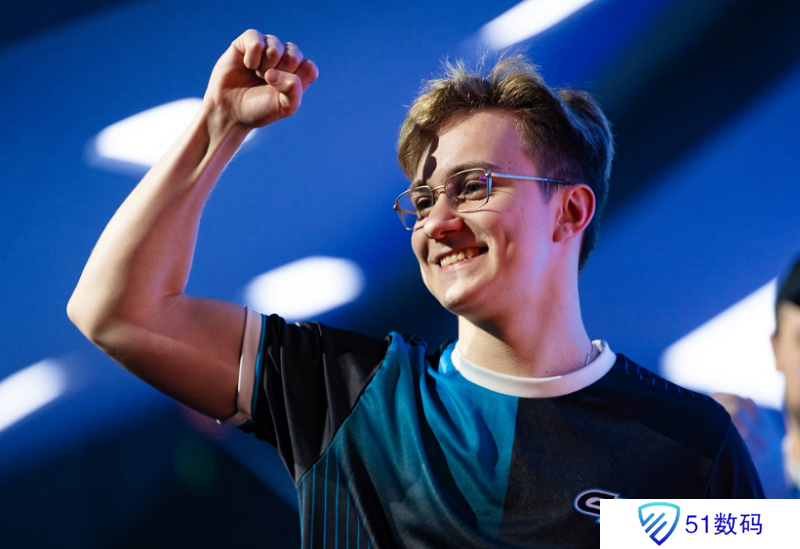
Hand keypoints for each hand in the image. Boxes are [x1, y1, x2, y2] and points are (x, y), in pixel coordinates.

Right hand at [204, 29, 318, 128]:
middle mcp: (285, 57)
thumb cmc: (259, 109)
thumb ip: (293, 91)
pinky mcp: (247, 41)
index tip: (282, 93)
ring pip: (275, 47)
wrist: (230, 111)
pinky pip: (256, 41)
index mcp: (298, 72)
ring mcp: (267, 47)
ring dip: (265, 67)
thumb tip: (275, 72)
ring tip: (257, 75)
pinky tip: (247, 66)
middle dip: (280, 74)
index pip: (309, 68)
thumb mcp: (284, 107)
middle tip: (267, 84)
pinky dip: (252, 58)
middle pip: (294, 55)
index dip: (295, 81)